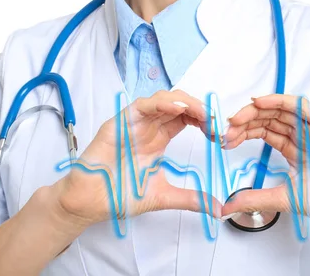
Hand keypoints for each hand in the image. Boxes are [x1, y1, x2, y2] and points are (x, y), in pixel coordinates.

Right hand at [52, 90, 222, 228]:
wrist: (89, 204)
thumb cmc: (119, 195)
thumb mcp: (163, 196)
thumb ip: (190, 199)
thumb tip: (217, 209)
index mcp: (158, 139)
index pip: (186, 118)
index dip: (204, 119)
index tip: (220, 132)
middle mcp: (148, 127)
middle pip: (178, 104)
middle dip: (199, 108)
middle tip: (216, 121)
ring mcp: (134, 123)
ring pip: (163, 99)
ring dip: (185, 102)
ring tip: (203, 114)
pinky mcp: (119, 123)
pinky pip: (142, 106)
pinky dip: (161, 103)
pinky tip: (179, 109)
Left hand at [220, 94, 309, 228]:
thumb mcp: (282, 198)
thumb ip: (254, 199)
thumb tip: (227, 207)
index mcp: (296, 149)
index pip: (265, 132)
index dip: (244, 133)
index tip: (226, 139)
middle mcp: (303, 135)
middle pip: (269, 119)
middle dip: (245, 121)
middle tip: (226, 129)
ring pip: (280, 110)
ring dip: (256, 111)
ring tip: (237, 118)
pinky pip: (298, 105)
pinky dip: (277, 101)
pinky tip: (258, 103)